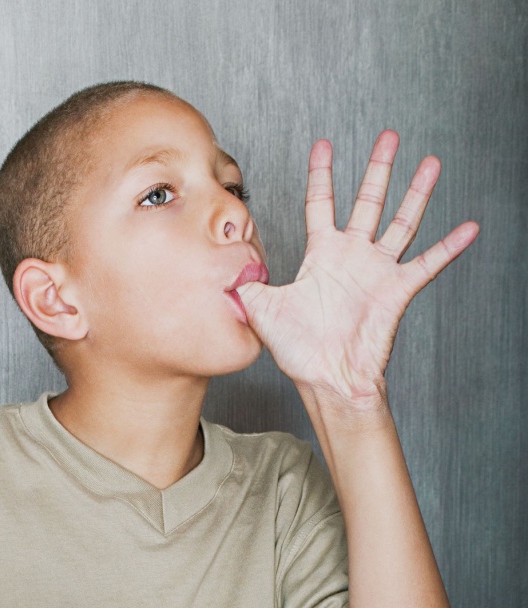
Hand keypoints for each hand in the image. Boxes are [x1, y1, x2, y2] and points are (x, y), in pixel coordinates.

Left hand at [236, 131, 479, 400]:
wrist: (326, 379)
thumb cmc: (298, 352)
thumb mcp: (261, 310)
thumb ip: (247, 282)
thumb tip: (229, 265)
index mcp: (321, 256)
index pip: (321, 204)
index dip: (322, 175)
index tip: (324, 145)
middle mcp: (351, 257)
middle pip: (368, 201)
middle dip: (378, 168)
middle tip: (389, 137)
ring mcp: (376, 271)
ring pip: (402, 222)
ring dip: (417, 193)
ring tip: (430, 163)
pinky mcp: (396, 290)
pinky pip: (428, 263)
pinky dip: (450, 247)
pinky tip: (469, 228)